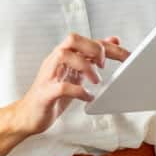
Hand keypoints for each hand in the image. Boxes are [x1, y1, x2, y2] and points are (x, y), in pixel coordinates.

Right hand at [0, 33, 129, 155]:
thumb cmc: (52, 94)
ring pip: (64, 55)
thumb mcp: (76, 73)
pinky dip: (78, 91)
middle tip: (103, 65)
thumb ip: (92, 57)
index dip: (109, 47)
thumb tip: (113, 41)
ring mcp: (48, 76)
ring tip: (96, 81)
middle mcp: (55, 61)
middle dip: (93, 48)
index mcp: (64, 56)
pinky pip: (61, 87)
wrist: (28, 116)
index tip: (127, 56)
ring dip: (85, 66)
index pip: (87, 41)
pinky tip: (87, 97)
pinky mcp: (44, 93)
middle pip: (72, 39)